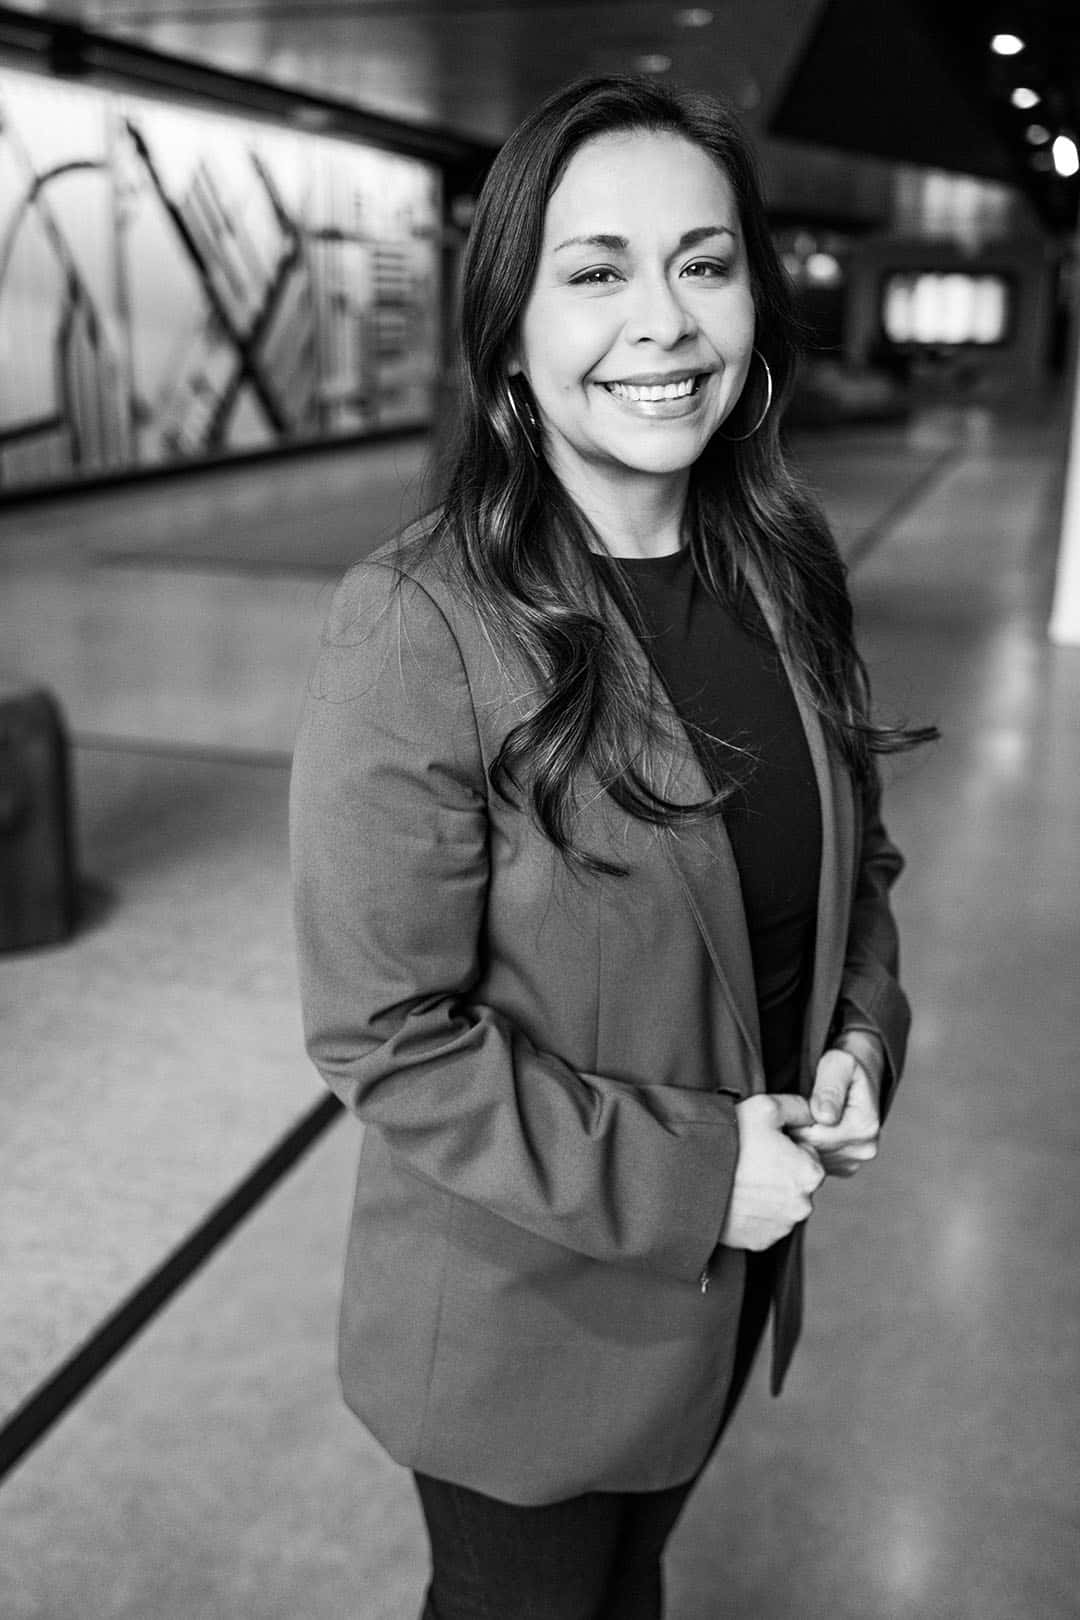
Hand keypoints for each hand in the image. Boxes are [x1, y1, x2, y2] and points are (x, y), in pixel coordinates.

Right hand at [719, 1093, 825, 1252]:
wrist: (690, 1178)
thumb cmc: (730, 1140)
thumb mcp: (765, 1107)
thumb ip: (798, 1107)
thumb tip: (813, 1113)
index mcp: (811, 1173)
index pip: (808, 1154)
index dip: (786, 1145)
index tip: (763, 1142)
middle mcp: (803, 1205)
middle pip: (796, 1181)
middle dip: (779, 1170)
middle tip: (750, 1159)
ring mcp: (781, 1227)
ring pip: (780, 1204)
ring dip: (767, 1193)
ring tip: (740, 1178)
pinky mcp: (761, 1241)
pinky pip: (763, 1224)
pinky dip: (753, 1213)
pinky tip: (736, 1198)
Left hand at [788, 1048, 880, 1177]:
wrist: (856, 1079)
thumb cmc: (843, 1068)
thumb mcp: (838, 1063)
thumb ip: (830, 1087)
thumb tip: (825, 1116)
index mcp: (864, 1125)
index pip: (813, 1133)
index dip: (796, 1117)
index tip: (791, 1100)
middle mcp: (863, 1149)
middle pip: (811, 1148)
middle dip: (795, 1128)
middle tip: (791, 1108)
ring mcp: (854, 1162)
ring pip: (811, 1158)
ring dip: (800, 1138)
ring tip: (801, 1117)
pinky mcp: (844, 1168)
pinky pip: (816, 1163)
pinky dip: (807, 1148)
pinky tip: (807, 1130)